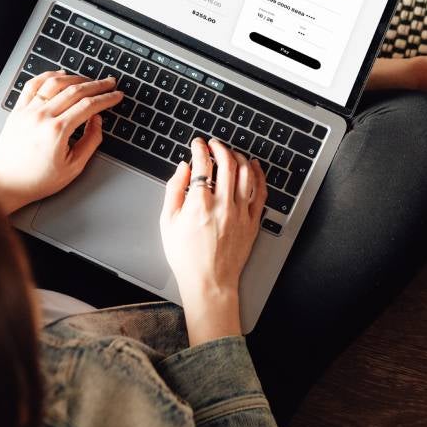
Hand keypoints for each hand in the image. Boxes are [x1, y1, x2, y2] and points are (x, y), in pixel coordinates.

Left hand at [0, 71, 121, 213]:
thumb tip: (97, 121)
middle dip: (97, 85)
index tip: (116, 95)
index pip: (89, 105)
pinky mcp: (18, 110)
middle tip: (109, 82)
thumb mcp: (73, 167)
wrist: (5, 183)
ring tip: (88, 80)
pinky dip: (48, 76)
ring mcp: (28, 111)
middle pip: (75, 90)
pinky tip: (59, 75)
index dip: (106, 98)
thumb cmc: (36, 180)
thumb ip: (90, 141)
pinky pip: (33, 85)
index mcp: (57, 131)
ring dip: (75, 78)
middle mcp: (42, 116)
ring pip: (55, 83)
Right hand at [160, 137, 265, 344]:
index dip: (200, 148)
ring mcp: (240, 213)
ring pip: (246, 174)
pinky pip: (260, 192)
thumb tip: (182, 167)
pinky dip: (258, 175)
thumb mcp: (167, 222)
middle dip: (220, 148)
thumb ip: (173, 190)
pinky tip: (254, 167)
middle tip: (214, 144)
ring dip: (239, 157)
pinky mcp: (252, 222)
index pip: (202, 164)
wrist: (209, 282)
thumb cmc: (185, 256)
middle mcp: (223, 205)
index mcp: (199, 204)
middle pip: (227, 163)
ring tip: (231, 153)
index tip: (198, 144)